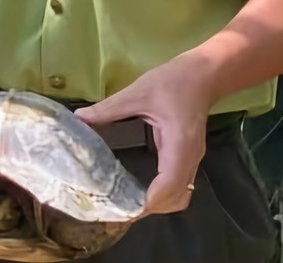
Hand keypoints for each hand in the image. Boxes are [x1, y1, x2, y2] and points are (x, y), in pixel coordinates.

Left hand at [73, 54, 214, 215]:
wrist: (204, 74)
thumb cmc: (173, 81)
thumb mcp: (137, 93)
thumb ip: (108, 108)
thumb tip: (79, 118)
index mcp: (179, 144)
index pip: (169, 184)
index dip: (150, 201)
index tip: (125, 208)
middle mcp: (190, 157)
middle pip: (178, 198)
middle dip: (152, 208)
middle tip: (121, 207)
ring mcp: (193, 158)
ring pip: (182, 195)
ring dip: (160, 204)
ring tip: (130, 201)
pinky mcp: (190, 156)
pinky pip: (181, 184)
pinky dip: (165, 193)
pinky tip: (143, 188)